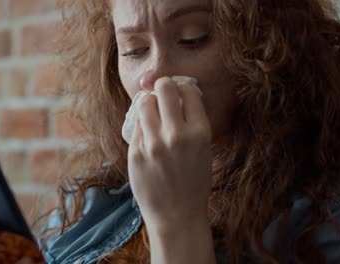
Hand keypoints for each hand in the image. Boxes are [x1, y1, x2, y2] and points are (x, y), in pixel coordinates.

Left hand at [127, 76, 212, 231]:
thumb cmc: (194, 183)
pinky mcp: (135, 153)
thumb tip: (179, 96)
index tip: (180, 91)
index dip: (183, 87)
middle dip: (163, 86)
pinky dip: (142, 125)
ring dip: (148, 102)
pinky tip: (147, 133)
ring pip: (144, 103)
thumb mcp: (204, 151)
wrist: (176, 216)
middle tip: (162, 91)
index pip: (188, 91)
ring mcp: (153, 144)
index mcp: (199, 133)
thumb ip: (193, 123)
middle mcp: (176, 135)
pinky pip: (136, 126)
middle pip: (164, 88)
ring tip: (152, 111)